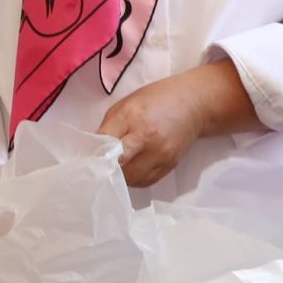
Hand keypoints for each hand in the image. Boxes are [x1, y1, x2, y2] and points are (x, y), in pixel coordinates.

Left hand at [95, 71, 221, 187]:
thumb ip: (109, 127)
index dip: (93, 152)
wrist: (194, 104)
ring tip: (118, 166)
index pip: (105, 142)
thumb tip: (94, 150)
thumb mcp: (126, 104)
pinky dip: (134, 180)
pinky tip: (132, 169)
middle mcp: (147, 137)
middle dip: (106, 167)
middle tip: (101, 165)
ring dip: (120, 176)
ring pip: (130, 179)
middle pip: (117, 165)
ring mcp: (160, 154)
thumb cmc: (156, 99)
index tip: (88, 156)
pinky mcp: (169, 166)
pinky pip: (145, 182)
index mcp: (132, 116)